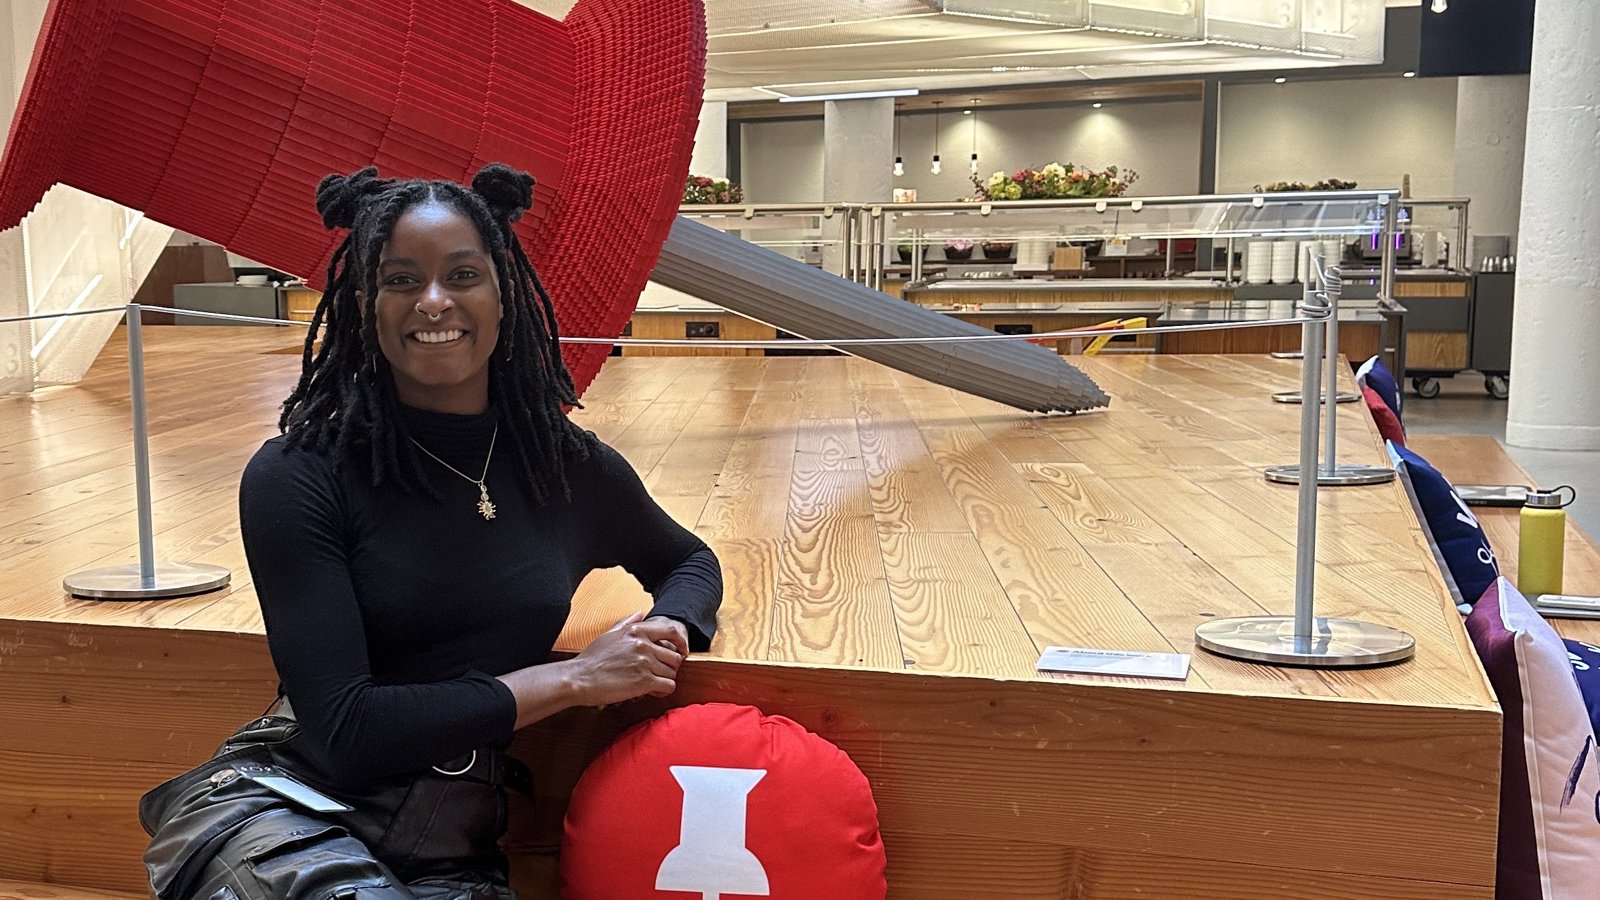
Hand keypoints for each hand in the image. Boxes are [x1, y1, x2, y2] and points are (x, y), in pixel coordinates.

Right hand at [567, 612, 683, 706]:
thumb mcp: (608, 634)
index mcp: (636, 631)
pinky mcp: (644, 681)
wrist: (579, 678)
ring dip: (664, 680)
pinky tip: (652, 691)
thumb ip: (627, 623)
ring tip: (652, 684)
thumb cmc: (591, 659)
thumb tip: (640, 614)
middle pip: (674, 656)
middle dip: (670, 667)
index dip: (681, 642)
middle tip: (660, 673)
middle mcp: (643, 644)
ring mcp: (645, 662)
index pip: (670, 631)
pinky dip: (663, 691)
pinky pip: (668, 686)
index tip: (681, 651)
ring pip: (672, 672)